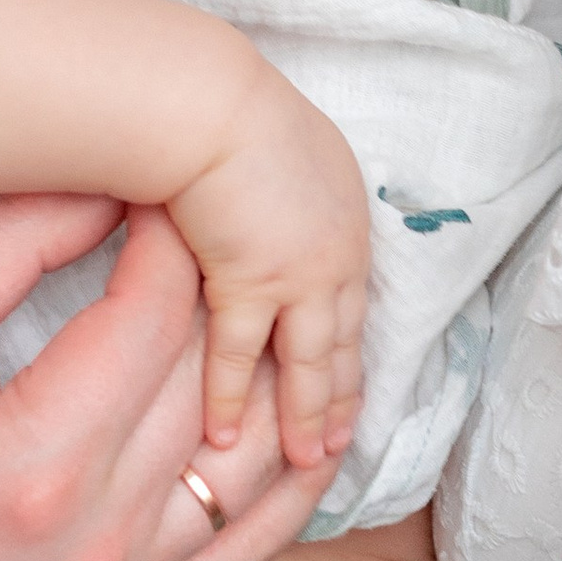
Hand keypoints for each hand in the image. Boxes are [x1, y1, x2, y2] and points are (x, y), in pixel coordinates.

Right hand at [0, 192, 327, 560]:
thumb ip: (8, 244)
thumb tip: (113, 185)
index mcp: (32, 468)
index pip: (156, 318)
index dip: (169, 235)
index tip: (164, 182)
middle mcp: (92, 548)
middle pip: (207, 383)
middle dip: (222, 286)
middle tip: (217, 217)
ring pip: (249, 470)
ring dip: (271, 377)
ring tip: (260, 298)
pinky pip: (240, 557)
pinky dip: (283, 485)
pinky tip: (299, 420)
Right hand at [173, 66, 370, 469]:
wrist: (209, 101)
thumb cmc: (227, 109)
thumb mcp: (280, 147)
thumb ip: (282, 192)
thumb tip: (265, 214)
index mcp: (346, 217)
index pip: (352, 301)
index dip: (348, 349)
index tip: (349, 388)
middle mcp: (338, 251)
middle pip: (342, 340)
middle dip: (340, 397)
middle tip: (338, 446)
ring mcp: (303, 272)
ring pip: (309, 361)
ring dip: (306, 414)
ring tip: (302, 459)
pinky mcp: (256, 282)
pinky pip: (242, 355)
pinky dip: (231, 397)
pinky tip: (223, 436)